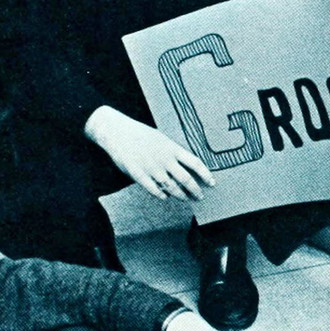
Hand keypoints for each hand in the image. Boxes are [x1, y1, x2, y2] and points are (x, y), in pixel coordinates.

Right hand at [84, 106, 214, 199]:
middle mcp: (164, 159)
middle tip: (200, 197)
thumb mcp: (161, 138)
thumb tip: (186, 164)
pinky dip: (162, 196)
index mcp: (171, 147)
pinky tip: (165, 197)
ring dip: (180, 195)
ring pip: (171, 188)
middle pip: (185, 179)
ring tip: (185, 198)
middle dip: (195, 190)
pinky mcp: (139, 175)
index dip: (206, 174)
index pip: (195, 163)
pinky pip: (154, 190)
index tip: (212, 183)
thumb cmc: (140, 134)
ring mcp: (151, 168)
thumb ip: (173, 151)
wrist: (117, 132)